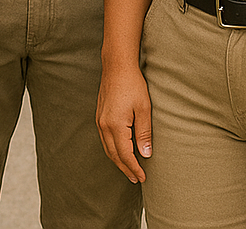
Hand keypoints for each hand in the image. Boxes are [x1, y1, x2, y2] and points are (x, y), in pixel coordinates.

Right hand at [96, 65, 151, 182]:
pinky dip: (113, 150)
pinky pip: (105, 140)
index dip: (134, 168)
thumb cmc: (133, 84)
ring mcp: (100, 121)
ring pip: (108, 149)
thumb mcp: (143, 108)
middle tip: (136, 179)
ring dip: (118, 161)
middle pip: (114, 155)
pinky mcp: (100, 116)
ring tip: (129, 169)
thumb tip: (145, 155)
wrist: (117, 66)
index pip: (125, 155)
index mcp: (115, 125)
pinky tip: (120, 151)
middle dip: (125, 169)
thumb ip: (144, 133)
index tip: (143, 178)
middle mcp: (104, 126)